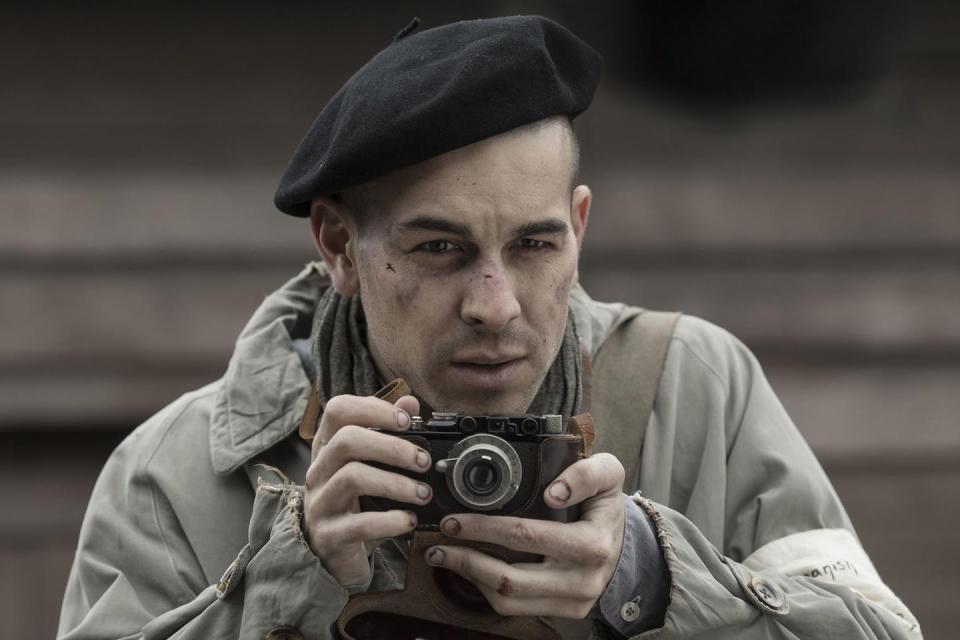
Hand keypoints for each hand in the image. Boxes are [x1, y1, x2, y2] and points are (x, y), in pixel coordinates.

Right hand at [303, 393, 432, 586]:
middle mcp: (318, 471)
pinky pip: (360, 524)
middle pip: (347, 440)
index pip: (338, 410)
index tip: (407, 421)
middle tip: (423, 461)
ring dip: (396, 483)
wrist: (333, 557)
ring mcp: (320, 503)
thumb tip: (411, 402)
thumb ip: (387, 432)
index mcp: (327, 448)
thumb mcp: (369, 467)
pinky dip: (390, 521)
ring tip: (423, 493)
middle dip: (392, 447)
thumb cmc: (354, 504)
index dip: (374, 408)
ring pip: (353, 477)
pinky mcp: (329, 536)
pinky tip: (408, 521)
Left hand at [423, 453, 625, 618]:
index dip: (485, 528)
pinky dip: (485, 589)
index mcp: (591, 544)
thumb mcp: (609, 474)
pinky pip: (515, 609)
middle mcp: (581, 580)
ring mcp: (572, 602)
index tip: (455, 519)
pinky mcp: (563, 612)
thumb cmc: (605, 505)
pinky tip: (470, 569)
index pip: (526, 537)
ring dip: (470, 578)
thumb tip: (553, 491)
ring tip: (445, 555)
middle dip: (467, 559)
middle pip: (510, 578)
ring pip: (508, 601)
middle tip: (441, 539)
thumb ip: (586, 473)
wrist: (625, 542)